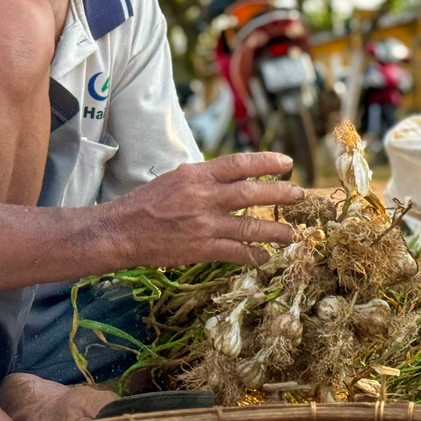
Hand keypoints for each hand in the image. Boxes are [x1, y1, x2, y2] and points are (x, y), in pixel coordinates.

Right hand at [97, 152, 303, 268]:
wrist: (120, 231)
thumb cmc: (145, 204)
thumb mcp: (175, 178)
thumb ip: (204, 178)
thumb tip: (232, 177)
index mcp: (197, 174)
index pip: (239, 163)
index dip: (267, 162)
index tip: (286, 163)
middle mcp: (204, 196)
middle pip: (251, 193)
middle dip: (280, 194)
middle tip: (299, 195)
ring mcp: (204, 224)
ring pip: (250, 226)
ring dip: (275, 231)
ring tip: (292, 234)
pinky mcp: (202, 248)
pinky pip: (236, 252)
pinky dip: (254, 255)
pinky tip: (264, 257)